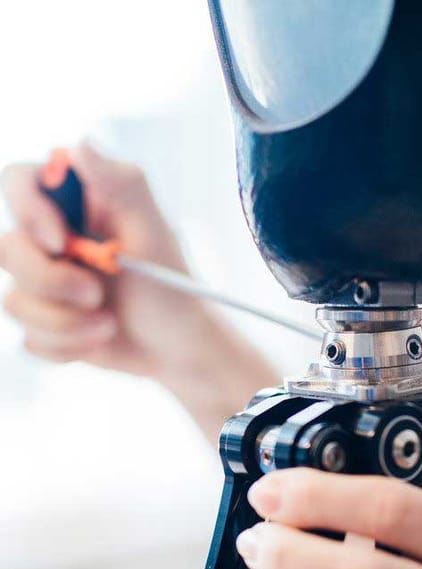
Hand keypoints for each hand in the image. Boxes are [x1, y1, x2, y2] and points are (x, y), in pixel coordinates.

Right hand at [0, 142, 215, 378]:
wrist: (179, 347)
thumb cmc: (173, 286)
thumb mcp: (153, 233)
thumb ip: (120, 186)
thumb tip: (81, 143)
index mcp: (77, 206)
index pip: (19, 181)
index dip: (28, 211)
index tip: (60, 242)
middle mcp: (52, 240)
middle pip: (6, 247)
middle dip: (52, 280)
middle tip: (97, 294)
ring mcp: (44, 282)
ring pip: (15, 301)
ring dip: (68, 322)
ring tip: (109, 323)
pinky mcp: (44, 323)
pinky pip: (31, 338)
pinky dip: (69, 346)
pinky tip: (100, 340)